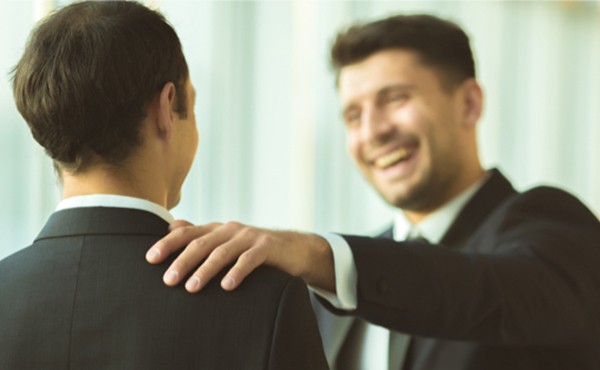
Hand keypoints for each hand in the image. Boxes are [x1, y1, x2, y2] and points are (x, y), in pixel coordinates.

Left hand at [146, 220, 334, 292]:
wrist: (294, 249)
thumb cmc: (254, 249)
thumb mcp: (226, 241)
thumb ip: (201, 234)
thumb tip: (171, 226)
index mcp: (217, 229)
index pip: (187, 232)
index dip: (168, 243)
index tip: (150, 259)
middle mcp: (230, 229)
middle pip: (201, 243)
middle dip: (182, 261)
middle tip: (168, 280)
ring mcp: (249, 236)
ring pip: (223, 252)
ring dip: (206, 269)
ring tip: (192, 287)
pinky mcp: (267, 247)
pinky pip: (250, 259)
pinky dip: (238, 271)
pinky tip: (228, 286)